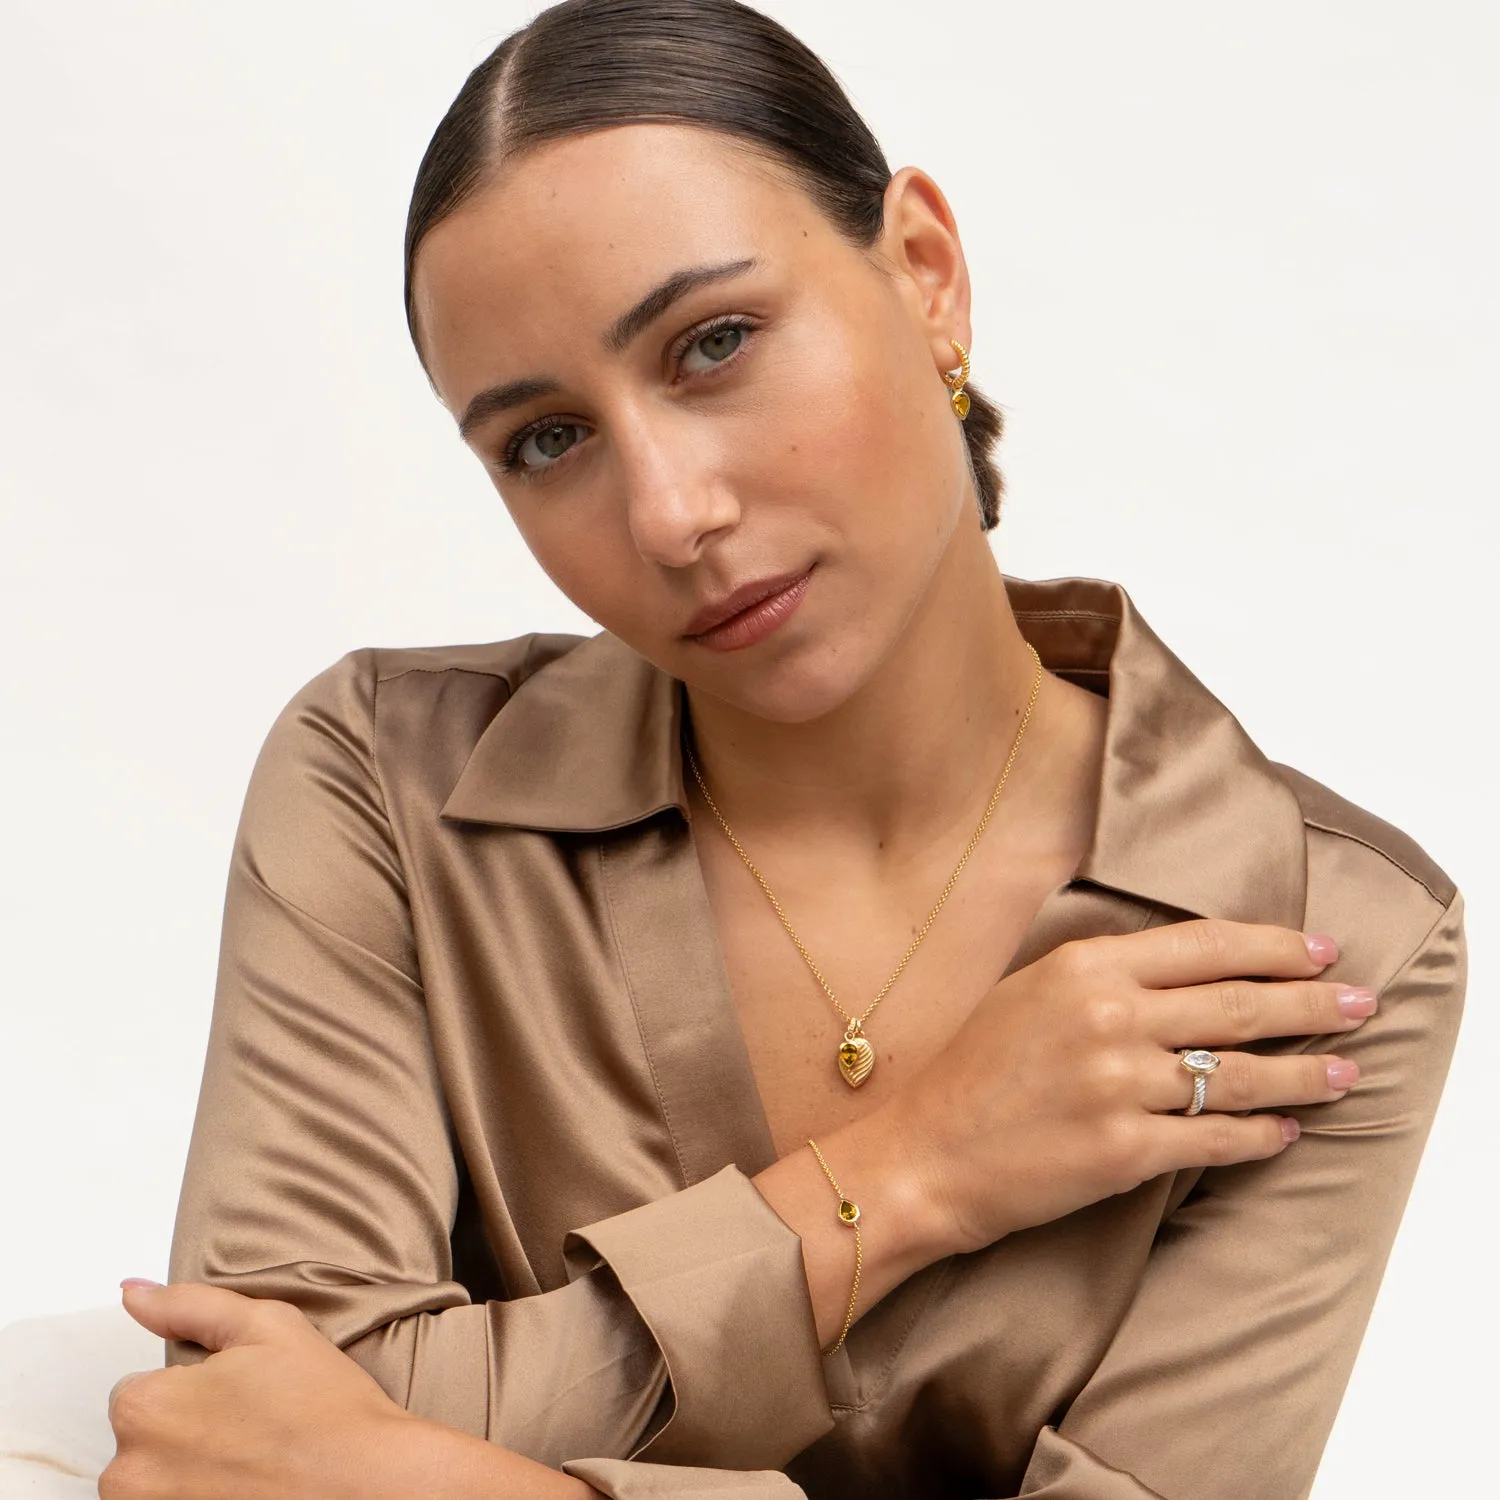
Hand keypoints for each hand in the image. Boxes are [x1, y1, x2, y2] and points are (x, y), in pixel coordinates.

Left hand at [101, 1281, 598, 1499]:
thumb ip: (193, 1302)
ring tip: (274, 1472)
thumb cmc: (337, 1414)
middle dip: (197, 1443)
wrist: (381, 1490)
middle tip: (269, 1442)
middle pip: (147, 1451)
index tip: (259, 1409)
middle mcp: (137, 1472)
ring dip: (203, 1481)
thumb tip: (130, 1286)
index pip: (145, 1397)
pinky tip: (270, 1493)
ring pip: (163, 1490)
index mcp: (148, 1410)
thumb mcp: (272, 1327)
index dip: (207, 1398)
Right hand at [893, 919, 1372, 1255]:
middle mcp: (1107, 1016)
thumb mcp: (1027, 991)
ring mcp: (1118, 1085)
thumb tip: (1182, 970)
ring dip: (1305, 1075)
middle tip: (1359, 1003)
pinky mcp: (1125, 1151)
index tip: (1318, 951)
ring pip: (1241, 1075)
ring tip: (1345, 1073)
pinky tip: (1285, 1131)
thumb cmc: (970, 1072)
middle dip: (1312, 1002)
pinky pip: (1215, 1140)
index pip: (1204, 945)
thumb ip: (1101, 974)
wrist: (924, 1153)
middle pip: (1239, 1003)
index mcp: (1083, 967)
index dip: (1273, 947)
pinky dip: (1260, 1135)